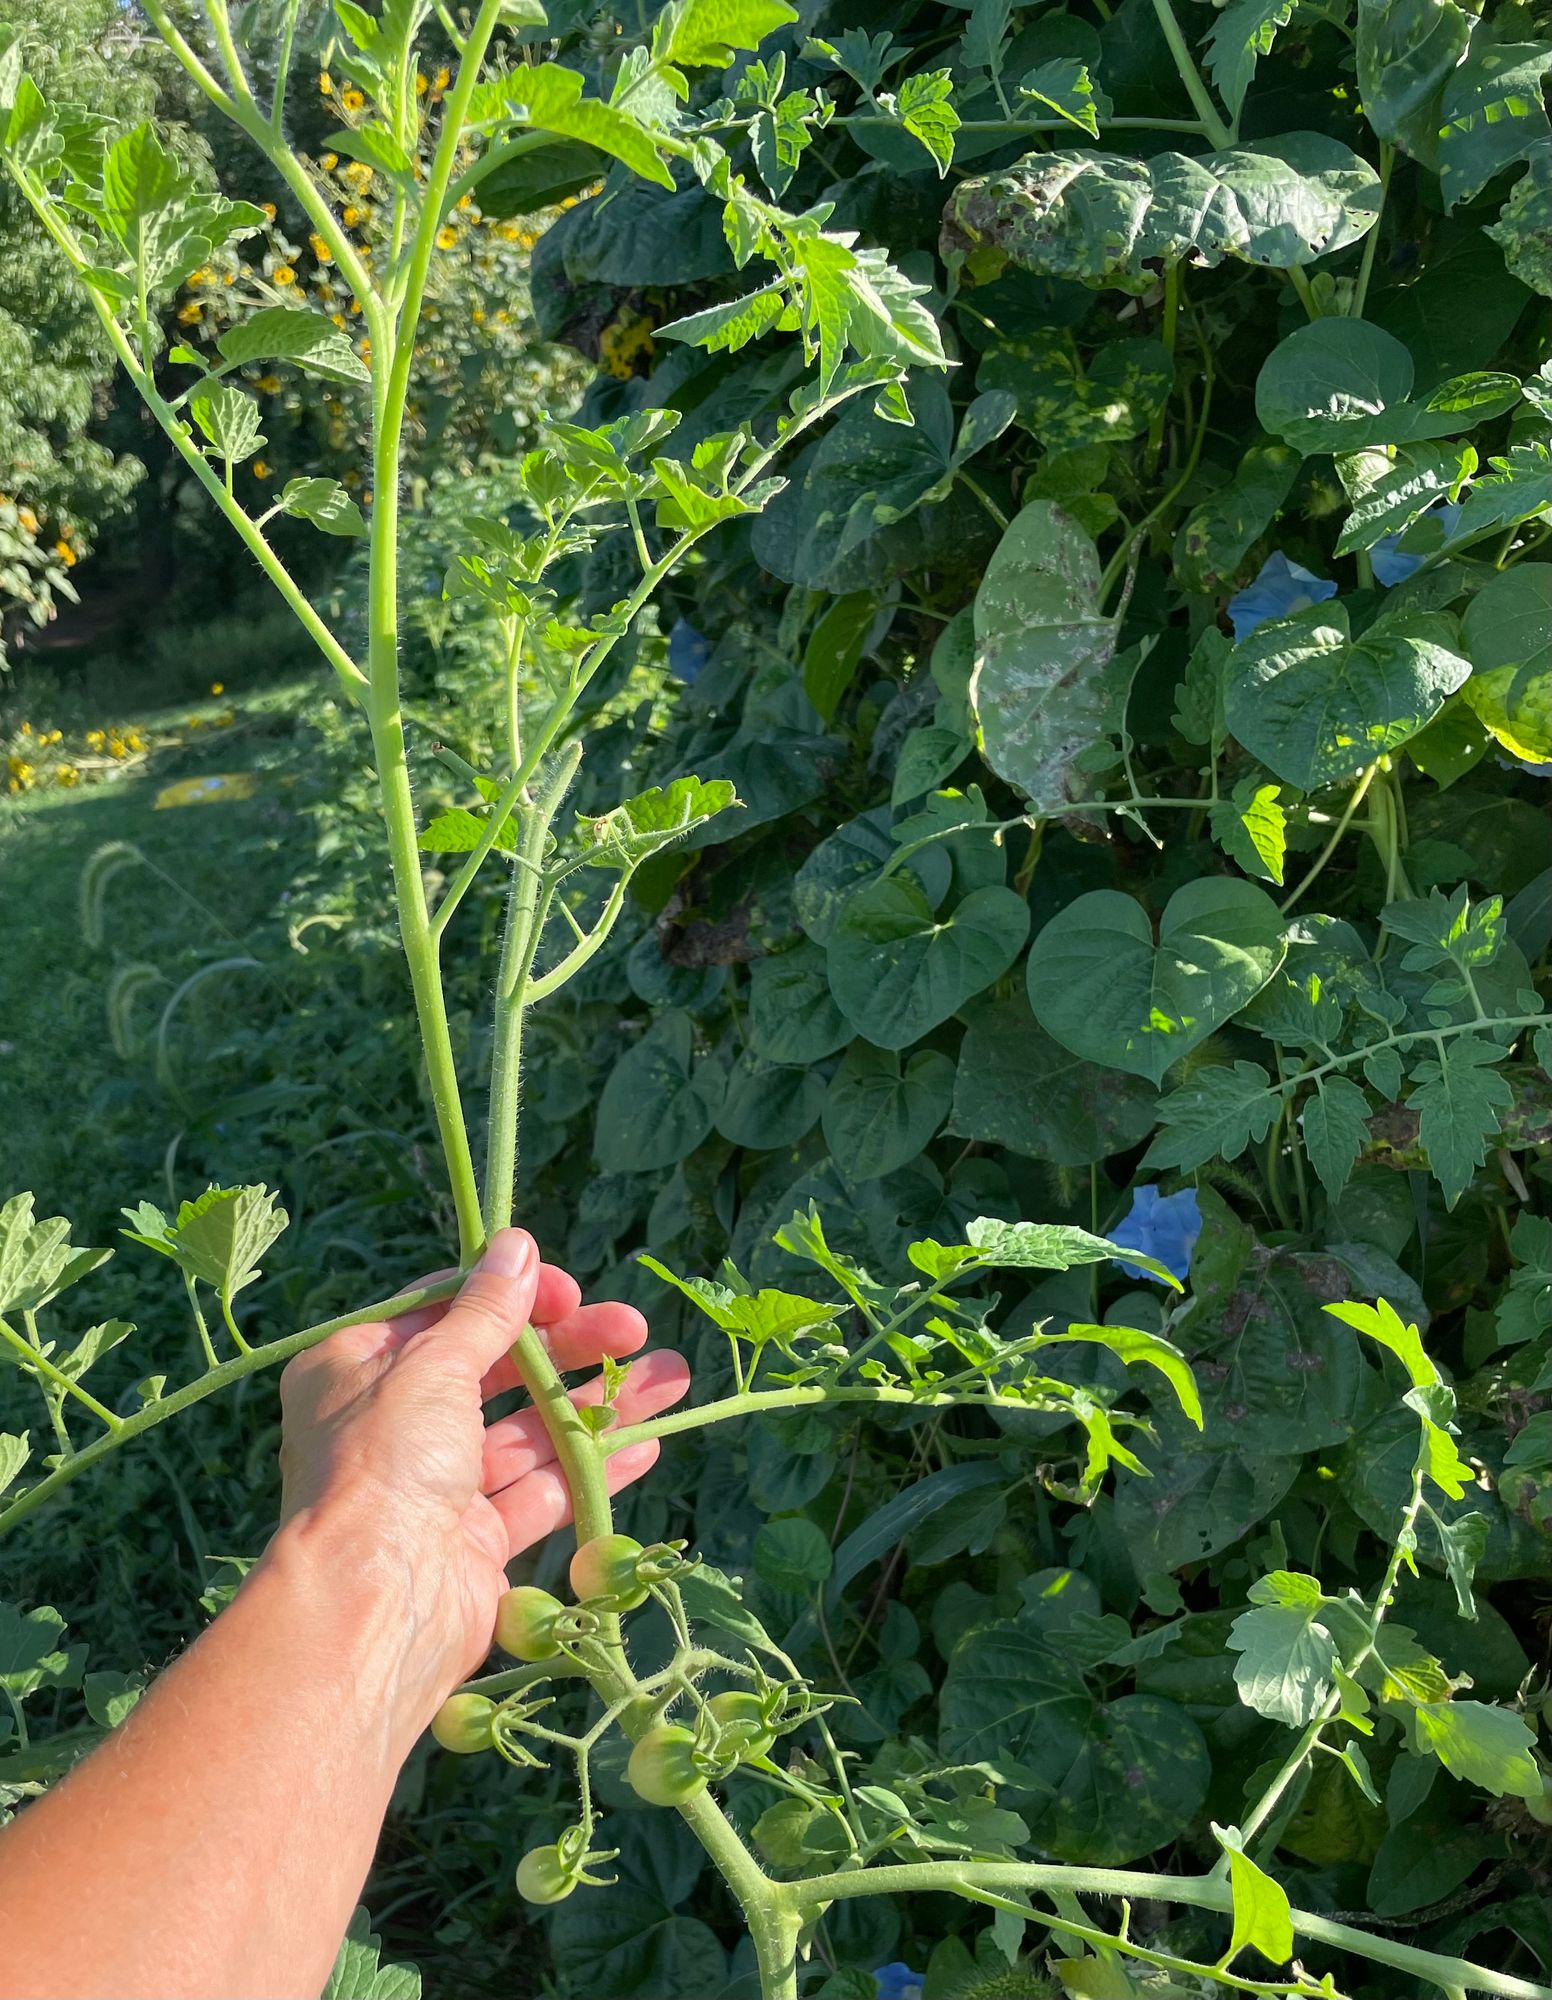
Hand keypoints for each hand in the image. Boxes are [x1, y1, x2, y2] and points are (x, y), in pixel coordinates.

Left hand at [272, 1229, 688, 1741]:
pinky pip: (542, 1491)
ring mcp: (437, 1487)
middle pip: (496, 1371)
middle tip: (634, 1327)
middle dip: (569, 1347)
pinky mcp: (477, 1542)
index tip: (568, 1291)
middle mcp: (392, 1426)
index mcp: (358, 1370)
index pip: (444, 1313)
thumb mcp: (433, 1365)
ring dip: (598, 1402)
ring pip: (528, 1431)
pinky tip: (648, 1443)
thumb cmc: (386, 1463)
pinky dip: (592, 1466)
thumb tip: (515, 1244)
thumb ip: (484, 1310)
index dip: (510, 1297)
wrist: (375, 1604)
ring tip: (674, 1376)